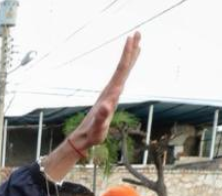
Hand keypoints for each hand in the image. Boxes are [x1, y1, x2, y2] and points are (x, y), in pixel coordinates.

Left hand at [66, 33, 141, 150]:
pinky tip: (129, 65)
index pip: (121, 70)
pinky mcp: (111, 96)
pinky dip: (127, 68)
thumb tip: (106, 106)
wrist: (83, 137)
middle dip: (130, 50)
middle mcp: (110, 90)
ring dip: (129, 56)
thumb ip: (102, 117)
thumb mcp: (98, 127)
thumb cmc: (92, 133)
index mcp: (110, 94)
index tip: (131, 39)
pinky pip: (121, 77)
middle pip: (122, 66)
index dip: (127, 55)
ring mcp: (110, 92)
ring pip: (122, 70)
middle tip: (137, 32)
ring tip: (137, 42)